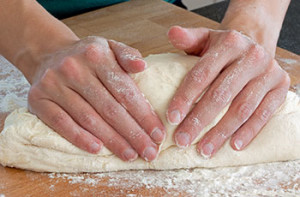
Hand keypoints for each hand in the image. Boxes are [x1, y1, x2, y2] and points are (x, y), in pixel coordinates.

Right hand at [28, 36, 164, 160]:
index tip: (158, 134)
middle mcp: (74, 68)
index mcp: (96, 55)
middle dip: (133, 133)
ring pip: (88, 118)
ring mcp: (54, 84)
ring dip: (112, 140)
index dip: (144, 115)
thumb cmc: (87, 56)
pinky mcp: (38, 99)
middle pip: (109, 108)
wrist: (48, 53)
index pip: (125, 91)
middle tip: (149, 152)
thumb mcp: (109, 47)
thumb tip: (143, 67)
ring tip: (130, 154)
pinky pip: (61, 123)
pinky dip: (79, 138)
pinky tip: (97, 149)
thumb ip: (128, 56)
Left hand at [166, 26, 289, 157]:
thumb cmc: (223, 48)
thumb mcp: (205, 39)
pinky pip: (264, 113)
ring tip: (204, 150)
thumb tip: (172, 33)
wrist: (254, 45)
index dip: (185, 97)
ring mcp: (268, 73)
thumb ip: (188, 38)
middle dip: (199, 121)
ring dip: (221, 132)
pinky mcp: (280, 87)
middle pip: (221, 94)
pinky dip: (249, 131)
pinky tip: (233, 145)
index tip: (172, 118)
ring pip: (242, 108)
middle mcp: (251, 57)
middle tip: (183, 140)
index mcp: (229, 43)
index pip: (202, 74)